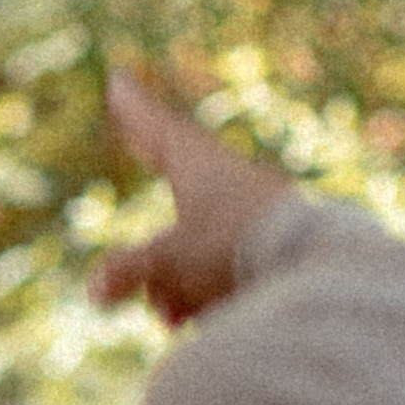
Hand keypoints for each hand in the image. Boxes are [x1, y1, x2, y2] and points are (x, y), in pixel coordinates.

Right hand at [90, 72, 294, 325]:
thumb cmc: (231, 248)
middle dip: (155, 249)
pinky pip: (226, 267)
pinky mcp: (274, 247)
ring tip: (173, 317)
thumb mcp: (167, 260)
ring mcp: (254, 214)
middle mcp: (230, 182)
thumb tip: (95, 289)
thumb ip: (129, 271)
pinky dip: (205, 294)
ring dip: (177, 285)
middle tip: (150, 273)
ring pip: (199, 246)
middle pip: (179, 200)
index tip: (119, 81)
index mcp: (201, 166)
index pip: (158, 130)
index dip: (134, 110)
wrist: (308, 266)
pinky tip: (197, 323)